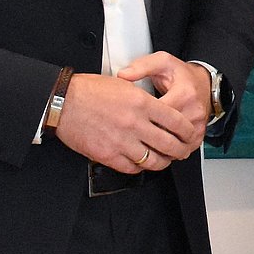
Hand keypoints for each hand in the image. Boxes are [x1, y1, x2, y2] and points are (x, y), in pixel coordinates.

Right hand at [53, 68, 199, 173]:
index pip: (176, 121)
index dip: (187, 130)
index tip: (189, 133)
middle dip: (180, 150)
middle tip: (182, 150)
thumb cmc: (90, 91)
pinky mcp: (108, 155)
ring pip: (153, 160)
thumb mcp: (125, 85)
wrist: (64, 103)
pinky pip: (132, 168)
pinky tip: (141, 163)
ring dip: (162, 162)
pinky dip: (140, 167)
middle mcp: (135, 124)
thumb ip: (144, 99)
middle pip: (169, 144)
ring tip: (164, 159)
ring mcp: (122, 142)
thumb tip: (159, 110)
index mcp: (142, 103)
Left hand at [118, 52, 211, 146]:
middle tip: (131, 133)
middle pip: (165, 132)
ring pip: (172, 145)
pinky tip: (156, 147)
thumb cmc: (182, 75)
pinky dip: (168, 151)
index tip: (128, 117)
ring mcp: (197, 126)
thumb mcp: (162, 62)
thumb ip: (142, 66)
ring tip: (141, 141)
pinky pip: (181, 150)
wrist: (204, 83)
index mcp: (184, 94)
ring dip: (156, 146)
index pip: (159, 114)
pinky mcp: (198, 136)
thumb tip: (123, 74)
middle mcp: (193, 112)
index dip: (141, 117)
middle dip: (146, 134)